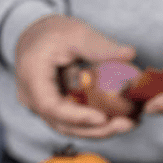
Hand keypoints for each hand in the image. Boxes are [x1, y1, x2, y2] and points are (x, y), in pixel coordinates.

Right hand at [13, 14, 137, 137]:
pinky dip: (97, 122)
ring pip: (70, 127)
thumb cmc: (53, 32)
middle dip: (96, 130)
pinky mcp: (56, 109)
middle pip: (63, 124)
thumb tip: (130, 53)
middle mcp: (33, 98)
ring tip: (130, 124)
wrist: (37, 36)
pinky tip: (122, 118)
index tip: (104, 118)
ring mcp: (43, 107)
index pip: (51, 106)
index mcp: (32, 77)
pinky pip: (75, 121)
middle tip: (127, 124)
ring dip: (100, 130)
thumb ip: (100, 45)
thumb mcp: (76, 33)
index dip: (77, 116)